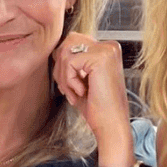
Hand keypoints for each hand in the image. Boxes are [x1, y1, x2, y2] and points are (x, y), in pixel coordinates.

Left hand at [53, 32, 131, 159]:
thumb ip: (73, 60)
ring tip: (76, 93)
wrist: (111, 125)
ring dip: (64, 77)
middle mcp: (110, 46)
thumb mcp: (82, 78)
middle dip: (61, 67)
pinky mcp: (101, 58)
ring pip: (65, 52)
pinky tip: (82, 93)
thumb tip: (56, 50)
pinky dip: (69, 81)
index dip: (65, 64)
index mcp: (107, 49)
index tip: (72, 86)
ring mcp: (107, 50)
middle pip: (67, 42)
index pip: (73, 42)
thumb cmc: (98, 106)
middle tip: (69, 89)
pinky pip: (69, 62)